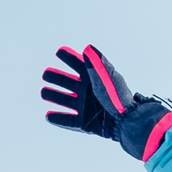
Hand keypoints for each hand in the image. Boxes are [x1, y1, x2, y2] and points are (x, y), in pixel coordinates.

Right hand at [41, 45, 171, 161]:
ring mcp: (85, 108)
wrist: (126, 121)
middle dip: (55, 77)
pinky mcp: (85, 123)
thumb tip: (87, 48)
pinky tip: (48, 116)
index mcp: (93, 79)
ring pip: (64, 99)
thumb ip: (96, 63)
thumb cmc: (118, 96)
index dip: (68, 57)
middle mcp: (87, 92)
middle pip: (66, 82)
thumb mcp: (107, 77)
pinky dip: (58, 118)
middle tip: (46, 74)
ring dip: (53, 95)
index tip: (59, 51)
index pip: (78, 65)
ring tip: (44, 92)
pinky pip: (69, 121)